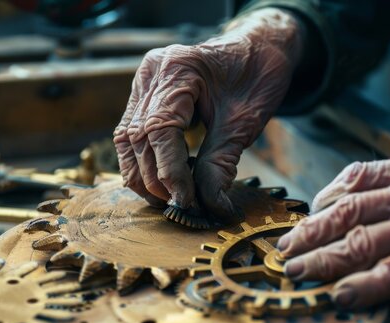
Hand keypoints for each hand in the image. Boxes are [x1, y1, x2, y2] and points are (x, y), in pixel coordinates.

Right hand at [114, 9, 302, 220]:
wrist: (261, 48)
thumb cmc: (257, 75)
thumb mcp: (244, 122)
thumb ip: (221, 163)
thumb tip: (209, 205)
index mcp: (177, 69)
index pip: (159, 131)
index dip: (169, 172)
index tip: (187, 201)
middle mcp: (153, 72)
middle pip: (137, 138)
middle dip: (154, 180)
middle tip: (180, 207)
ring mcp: (145, 80)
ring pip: (127, 139)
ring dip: (143, 176)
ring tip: (169, 201)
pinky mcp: (146, 93)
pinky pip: (133, 132)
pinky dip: (144, 160)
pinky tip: (163, 180)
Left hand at [277, 145, 389, 308]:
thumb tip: (373, 197)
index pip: (357, 175)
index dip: (325, 196)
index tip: (310, 213)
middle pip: (347, 209)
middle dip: (309, 229)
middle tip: (285, 246)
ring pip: (360, 239)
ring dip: (321, 257)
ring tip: (297, 271)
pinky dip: (363, 285)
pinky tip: (341, 294)